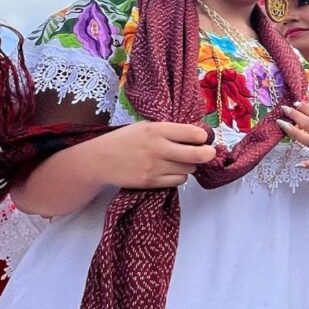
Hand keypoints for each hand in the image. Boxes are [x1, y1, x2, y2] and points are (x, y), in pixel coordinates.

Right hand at [94, 122, 215, 188]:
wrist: (100, 160)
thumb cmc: (126, 139)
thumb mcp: (146, 126)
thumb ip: (170, 129)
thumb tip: (198, 134)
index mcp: (157, 130)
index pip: (193, 133)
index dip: (203, 136)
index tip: (202, 138)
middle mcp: (158, 148)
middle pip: (197, 155)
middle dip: (208, 154)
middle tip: (209, 152)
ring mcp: (154, 167)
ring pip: (189, 169)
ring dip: (189, 165)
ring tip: (180, 160)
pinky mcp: (151, 182)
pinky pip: (178, 181)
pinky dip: (179, 176)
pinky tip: (171, 170)